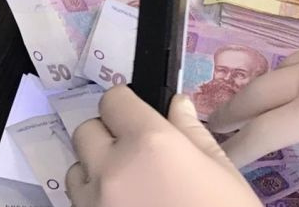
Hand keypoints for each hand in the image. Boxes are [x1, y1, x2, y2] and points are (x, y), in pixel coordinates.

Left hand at [66, 86, 260, 206]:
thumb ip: (192, 133)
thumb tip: (178, 104)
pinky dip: (95, 202)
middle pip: (86, 131)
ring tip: (129, 189)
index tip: (138, 114)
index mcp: (149, 144)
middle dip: (108, 135)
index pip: (114, 101)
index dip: (126, 104)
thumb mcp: (222, 173)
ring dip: (95, 171)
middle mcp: (112, 170)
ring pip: (76, 170)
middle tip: (136, 153)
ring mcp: (94, 205)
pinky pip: (78, 205)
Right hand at [209, 3, 298, 183]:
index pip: (267, 131)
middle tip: (212, 124)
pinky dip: (284, 71)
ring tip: (245, 102)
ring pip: (279, 70)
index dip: (240, 148)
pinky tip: (292, 76)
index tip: (223, 157)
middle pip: (260, 92)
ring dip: (255, 89)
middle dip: (233, 111)